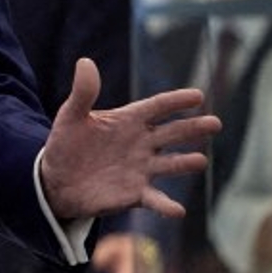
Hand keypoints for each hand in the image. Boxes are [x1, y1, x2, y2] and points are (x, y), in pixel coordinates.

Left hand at [40, 58, 218, 220]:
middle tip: (214, 123)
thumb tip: (85, 62)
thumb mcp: (71, 117)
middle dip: (193, 128)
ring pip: (170, 164)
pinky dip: (166, 205)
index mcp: (130, 120)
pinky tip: (178, 211)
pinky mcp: (136, 193)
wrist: (56, 180)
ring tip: (199, 161)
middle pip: (172, 133)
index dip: (176, 101)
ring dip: (185, 163)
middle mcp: (142, 143)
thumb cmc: (67, 144)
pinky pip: (155, 199)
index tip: (198, 95)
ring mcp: (142, 168)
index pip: (157, 107)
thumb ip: (83, 92)